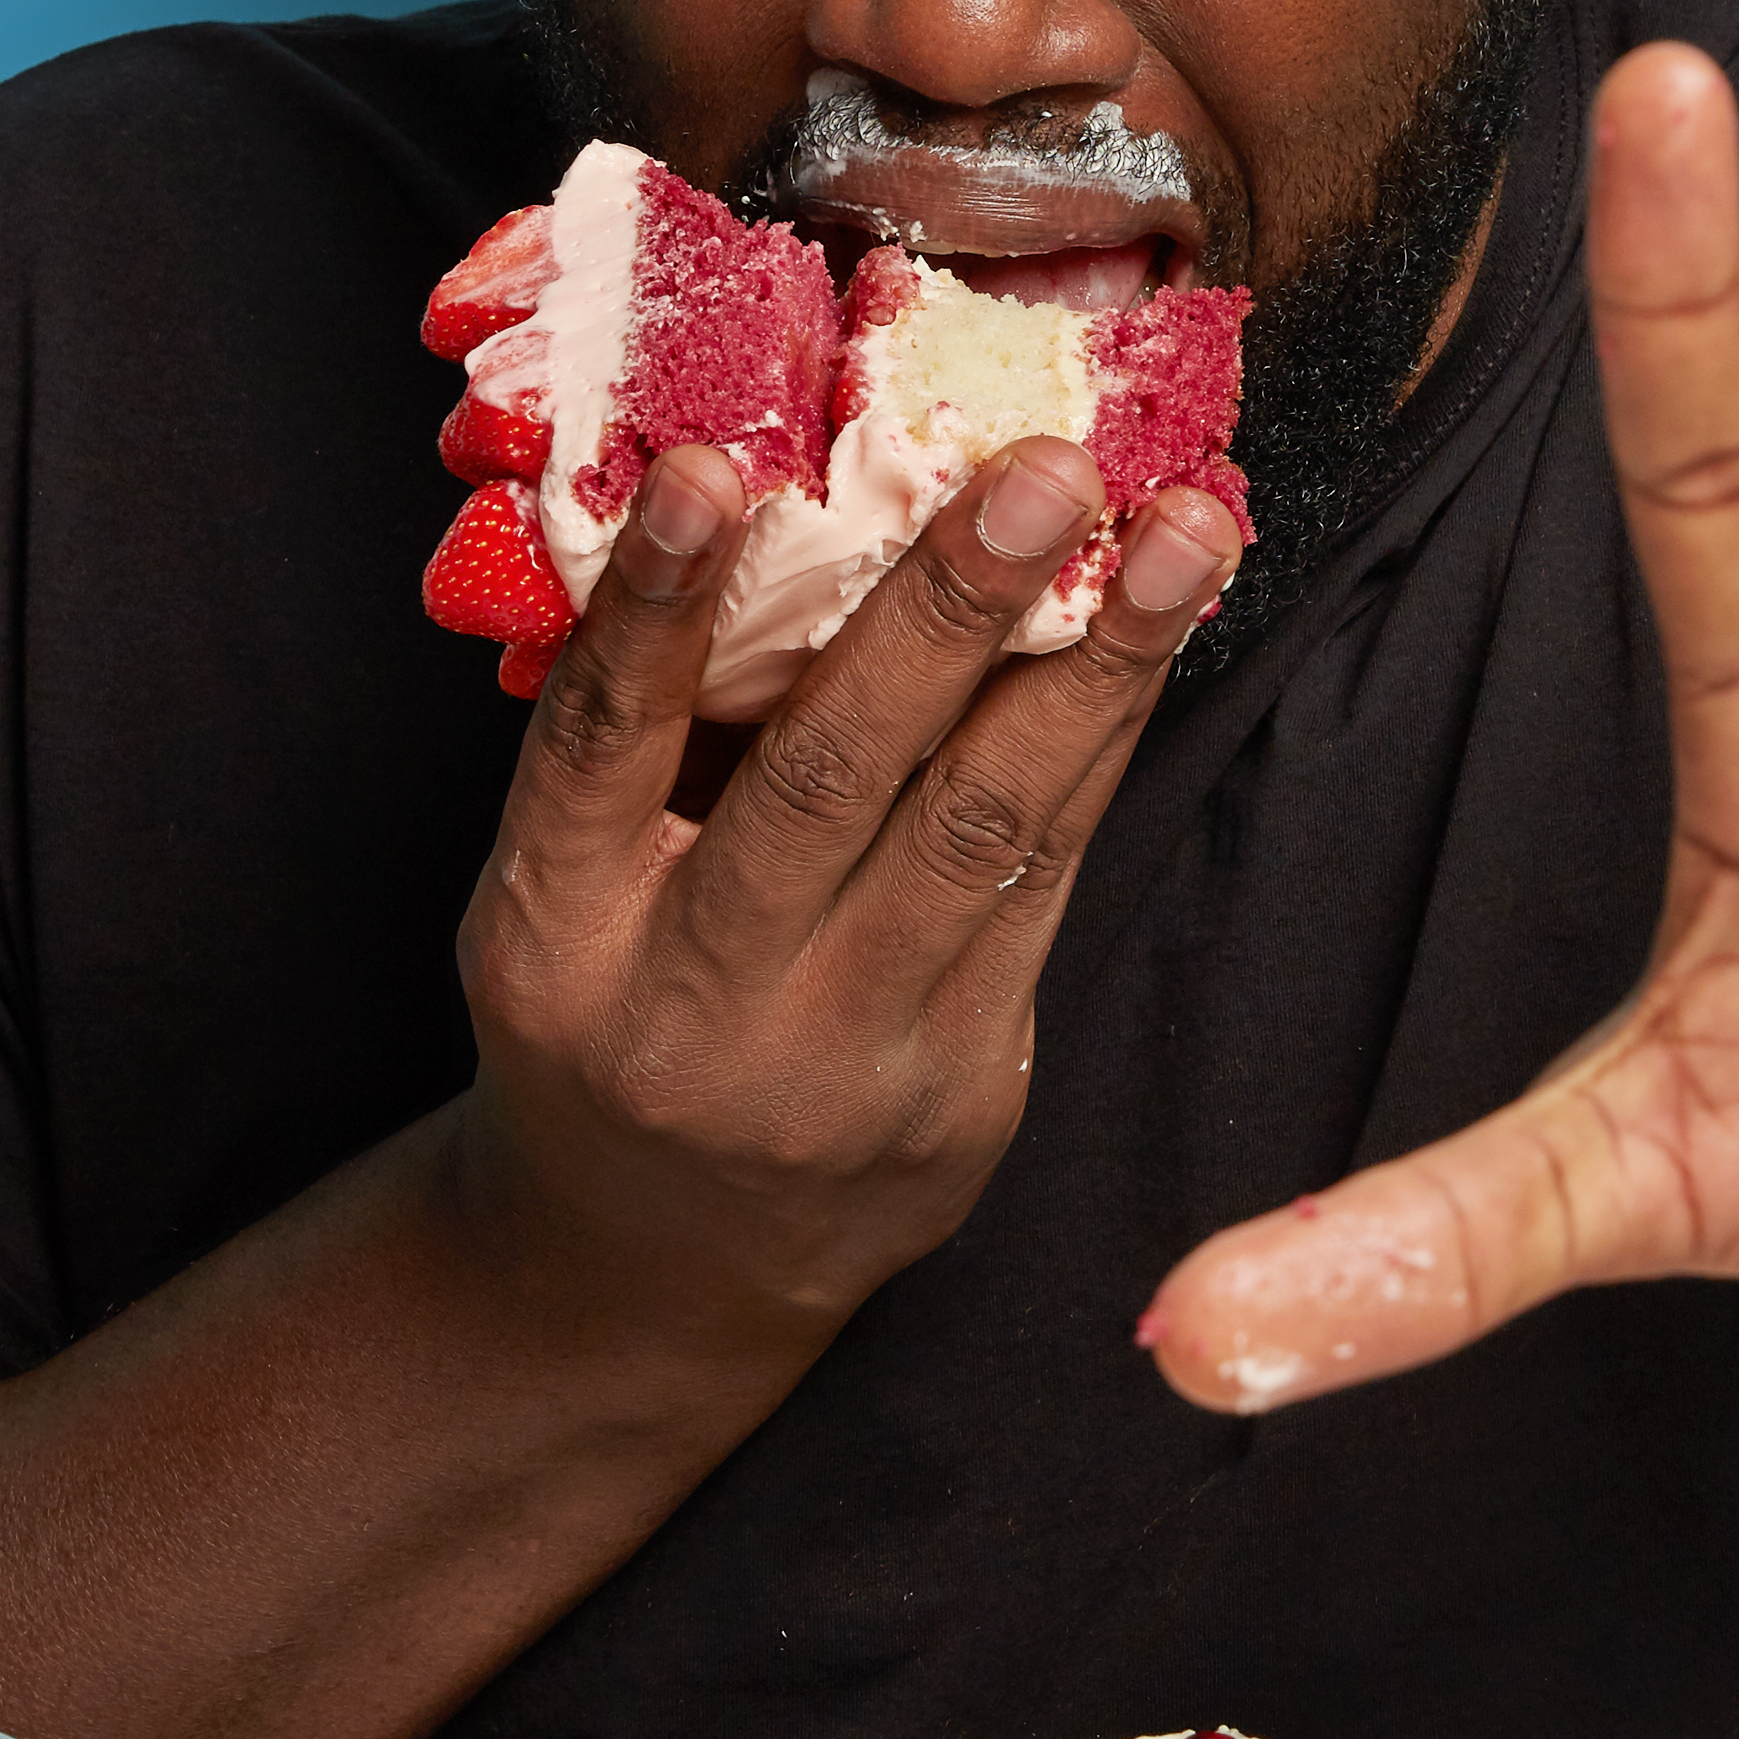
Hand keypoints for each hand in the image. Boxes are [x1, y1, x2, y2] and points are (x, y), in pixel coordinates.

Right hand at [452, 422, 1244, 1357]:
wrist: (657, 1269)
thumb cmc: (608, 1017)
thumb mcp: (561, 893)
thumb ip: (641, 739)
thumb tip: (763, 506)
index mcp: (556, 937)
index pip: (602, 747)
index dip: (656, 607)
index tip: (714, 469)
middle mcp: (694, 1008)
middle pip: (826, 782)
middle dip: (947, 611)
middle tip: (1041, 472)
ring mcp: (842, 1064)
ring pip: (981, 833)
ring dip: (1098, 668)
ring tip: (1182, 533)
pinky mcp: (964, 1095)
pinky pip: (1047, 885)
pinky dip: (1103, 743)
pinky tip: (1157, 635)